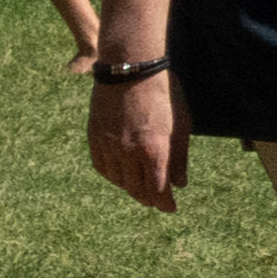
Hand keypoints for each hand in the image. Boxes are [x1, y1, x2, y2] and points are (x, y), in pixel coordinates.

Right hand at [85, 63, 182, 212]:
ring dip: (131, 189)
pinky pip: (102, 166)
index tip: (170, 208)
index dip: (165, 203)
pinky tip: (121, 175)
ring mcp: (109, 145)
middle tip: (157, 202)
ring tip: (140, 189)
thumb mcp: (182, 125)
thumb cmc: (163, 94)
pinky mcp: (95, 137)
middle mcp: (129, 152)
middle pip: (137, 189)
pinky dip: (113, 175)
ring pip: (119, 180)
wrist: (132, 69)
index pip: (158, 189)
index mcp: (154, 150)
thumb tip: (180, 184)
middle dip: (149, 199)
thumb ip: (180, 157)